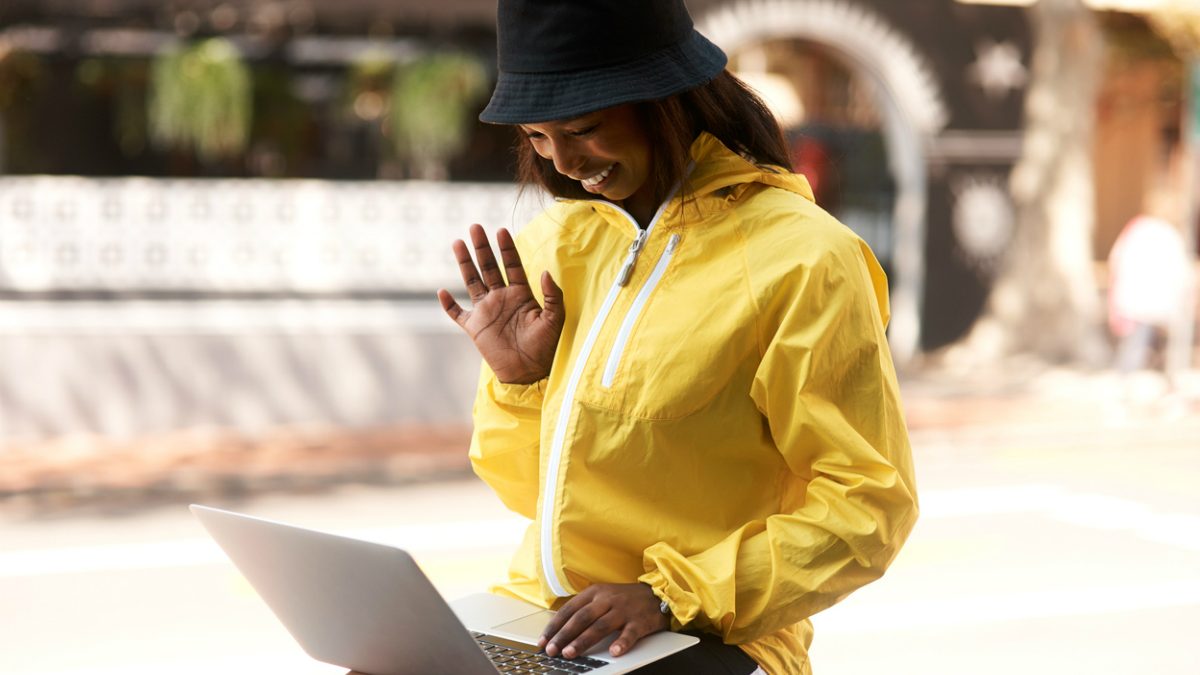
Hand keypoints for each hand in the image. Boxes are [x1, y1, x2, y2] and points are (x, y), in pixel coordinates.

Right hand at [438, 224, 564, 383]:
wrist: (529, 373)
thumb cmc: (545, 347)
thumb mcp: (554, 319)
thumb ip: (552, 295)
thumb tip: (545, 272)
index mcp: (521, 294)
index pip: (513, 265)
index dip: (507, 249)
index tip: (501, 230)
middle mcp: (501, 298)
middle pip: (489, 267)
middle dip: (482, 247)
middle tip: (475, 227)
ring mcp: (486, 311)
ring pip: (472, 281)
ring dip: (465, 263)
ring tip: (458, 242)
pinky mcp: (474, 327)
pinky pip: (457, 313)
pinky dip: (448, 304)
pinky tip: (442, 291)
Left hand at [539, 583, 669, 659]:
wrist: (657, 594)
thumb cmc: (625, 599)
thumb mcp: (602, 596)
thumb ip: (584, 609)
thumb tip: (560, 629)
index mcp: (595, 592)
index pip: (569, 609)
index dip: (555, 626)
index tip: (543, 640)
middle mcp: (607, 599)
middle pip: (581, 618)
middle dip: (564, 635)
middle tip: (552, 649)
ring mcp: (623, 610)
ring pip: (600, 626)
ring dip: (583, 640)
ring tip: (570, 653)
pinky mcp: (639, 621)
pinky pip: (629, 633)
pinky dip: (621, 643)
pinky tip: (614, 652)